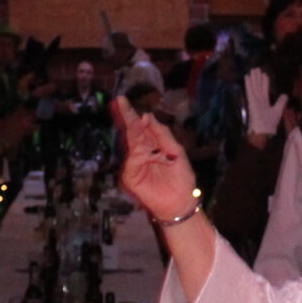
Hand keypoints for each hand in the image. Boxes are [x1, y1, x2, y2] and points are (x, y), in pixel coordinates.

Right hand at [113, 96, 199, 221]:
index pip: (140, 126)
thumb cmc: (182, 177)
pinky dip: (139, 153)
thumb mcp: (176, 152)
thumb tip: (146, 116)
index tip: (123, 100)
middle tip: (119, 101)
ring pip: (130, 142)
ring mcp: (134, 163)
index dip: (132, 114)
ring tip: (128, 114)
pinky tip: (146, 149)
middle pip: (132, 131)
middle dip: (126, 116)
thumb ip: (162, 134)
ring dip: (132, 130)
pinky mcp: (130, 176)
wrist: (180, 202)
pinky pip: (132, 160)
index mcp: (152, 144)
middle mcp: (141, 151)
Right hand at [244, 67, 287, 137]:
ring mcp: (254, 101)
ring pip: (254, 87)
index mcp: (264, 102)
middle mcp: (259, 100)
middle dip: (257, 78)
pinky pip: (250, 91)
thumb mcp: (278, 111)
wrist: (263, 133)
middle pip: (258, 86)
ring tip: (252, 69)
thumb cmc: (270, 124)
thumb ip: (281, 102)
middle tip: (256, 68)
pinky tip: (247, 76)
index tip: (264, 74)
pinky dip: (248, 84)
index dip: (264, 82)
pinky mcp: (251, 102)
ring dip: (253, 78)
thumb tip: (285, 95)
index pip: (264, 90)